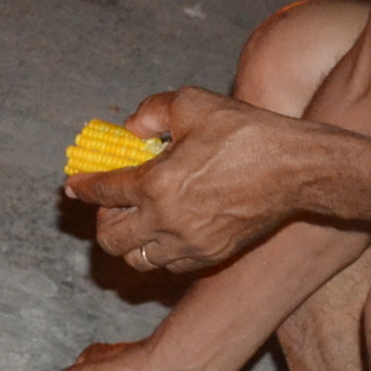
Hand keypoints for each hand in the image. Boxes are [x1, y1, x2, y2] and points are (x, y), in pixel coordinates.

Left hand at [64, 85, 320, 271]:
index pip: (103, 192)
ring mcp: (190, 245)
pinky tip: (165, 231)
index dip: (83, 187)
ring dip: (129, 242)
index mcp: (157, 184)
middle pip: (110, 239)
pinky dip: (158, 252)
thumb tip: (129, 129)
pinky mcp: (211, 257)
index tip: (73, 185)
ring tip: (136, 220)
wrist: (297, 169)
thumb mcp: (191, 104)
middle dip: (102, 221)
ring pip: (137, 260)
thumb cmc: (246, 132)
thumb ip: (150, 112)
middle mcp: (167, 221)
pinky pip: (169, 266)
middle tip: (111, 204)